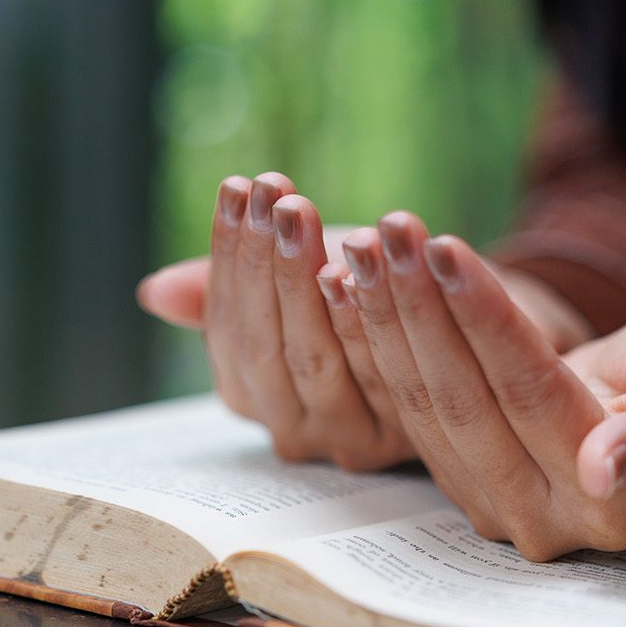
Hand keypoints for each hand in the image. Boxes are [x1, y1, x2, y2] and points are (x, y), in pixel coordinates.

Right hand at [136, 174, 594, 469]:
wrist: (472, 326)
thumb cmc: (371, 297)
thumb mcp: (297, 283)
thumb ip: (231, 289)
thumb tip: (153, 292)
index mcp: (254, 394)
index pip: (227, 327)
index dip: (230, 255)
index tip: (239, 188)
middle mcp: (298, 430)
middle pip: (269, 346)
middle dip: (268, 264)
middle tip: (278, 195)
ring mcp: (356, 438)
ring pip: (317, 357)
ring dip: (306, 279)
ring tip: (304, 210)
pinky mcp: (414, 432)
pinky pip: (381, 369)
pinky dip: (364, 314)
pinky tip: (358, 260)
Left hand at [330, 212, 625, 559]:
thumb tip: (604, 468)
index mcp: (608, 506)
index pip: (530, 393)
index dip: (485, 318)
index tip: (447, 247)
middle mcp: (542, 523)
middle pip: (465, 401)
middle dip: (420, 308)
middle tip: (388, 232)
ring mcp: (493, 511)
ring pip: (427, 405)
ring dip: (387, 319)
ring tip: (364, 245)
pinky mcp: (459, 487)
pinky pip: (409, 409)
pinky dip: (379, 344)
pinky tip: (353, 286)